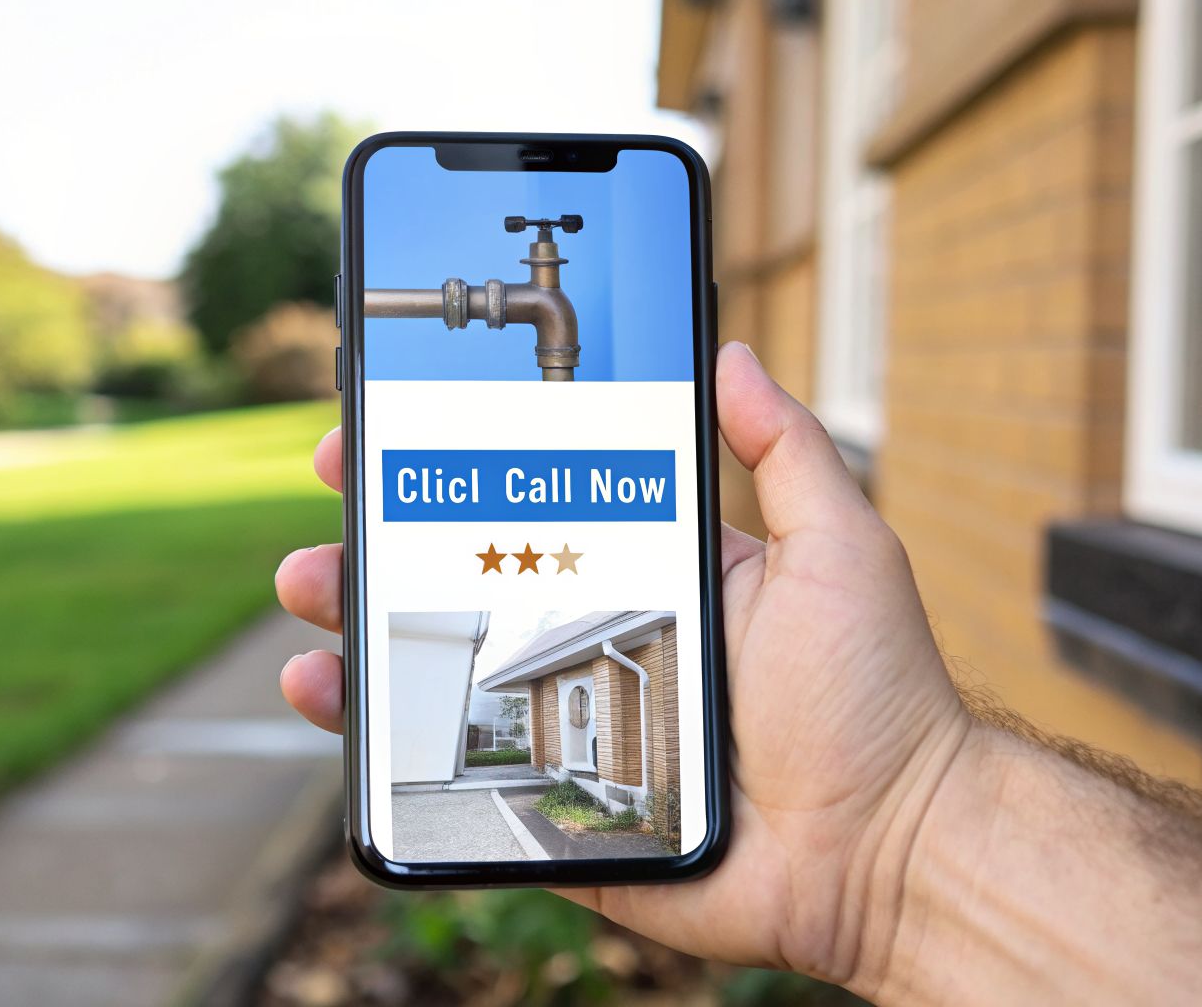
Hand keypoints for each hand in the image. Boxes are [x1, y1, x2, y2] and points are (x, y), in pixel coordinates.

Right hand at [274, 342, 971, 989]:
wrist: (890, 850)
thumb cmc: (876, 699)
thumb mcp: (839, 550)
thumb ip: (786, 452)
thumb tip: (732, 352)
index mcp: (655, 576)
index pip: (536, 508)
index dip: (461, 470)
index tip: (395, 426)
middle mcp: (602, 643)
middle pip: (466, 589)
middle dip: (381, 547)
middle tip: (329, 516)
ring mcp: (572, 725)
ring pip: (439, 675)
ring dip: (359, 633)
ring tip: (311, 601)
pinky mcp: (559, 805)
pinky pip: (457, 769)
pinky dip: (379, 744)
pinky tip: (331, 699)